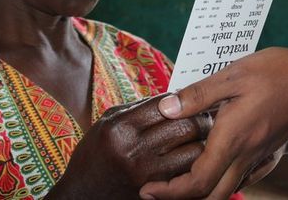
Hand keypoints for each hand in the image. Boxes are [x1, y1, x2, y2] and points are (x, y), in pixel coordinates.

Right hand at [48, 94, 213, 198]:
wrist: (80, 196)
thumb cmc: (94, 154)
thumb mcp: (106, 124)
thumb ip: (137, 109)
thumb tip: (173, 98)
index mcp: (121, 127)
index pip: (166, 104)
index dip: (183, 100)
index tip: (190, 100)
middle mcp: (134, 150)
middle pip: (185, 126)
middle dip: (201, 119)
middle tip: (207, 116)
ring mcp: (147, 175)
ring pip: (194, 152)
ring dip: (204, 143)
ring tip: (206, 136)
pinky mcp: (156, 192)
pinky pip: (189, 174)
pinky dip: (197, 164)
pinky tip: (198, 157)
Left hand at [139, 47, 287, 199]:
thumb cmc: (277, 73)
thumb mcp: (232, 76)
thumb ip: (196, 95)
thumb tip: (165, 109)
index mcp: (232, 139)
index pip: (197, 183)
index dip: (169, 192)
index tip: (148, 189)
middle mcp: (246, 155)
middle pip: (212, 196)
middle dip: (182, 199)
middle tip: (157, 189)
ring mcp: (259, 156)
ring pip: (228, 189)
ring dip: (201, 191)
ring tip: (178, 178)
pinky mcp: (268, 151)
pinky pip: (242, 178)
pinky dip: (221, 180)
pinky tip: (211, 163)